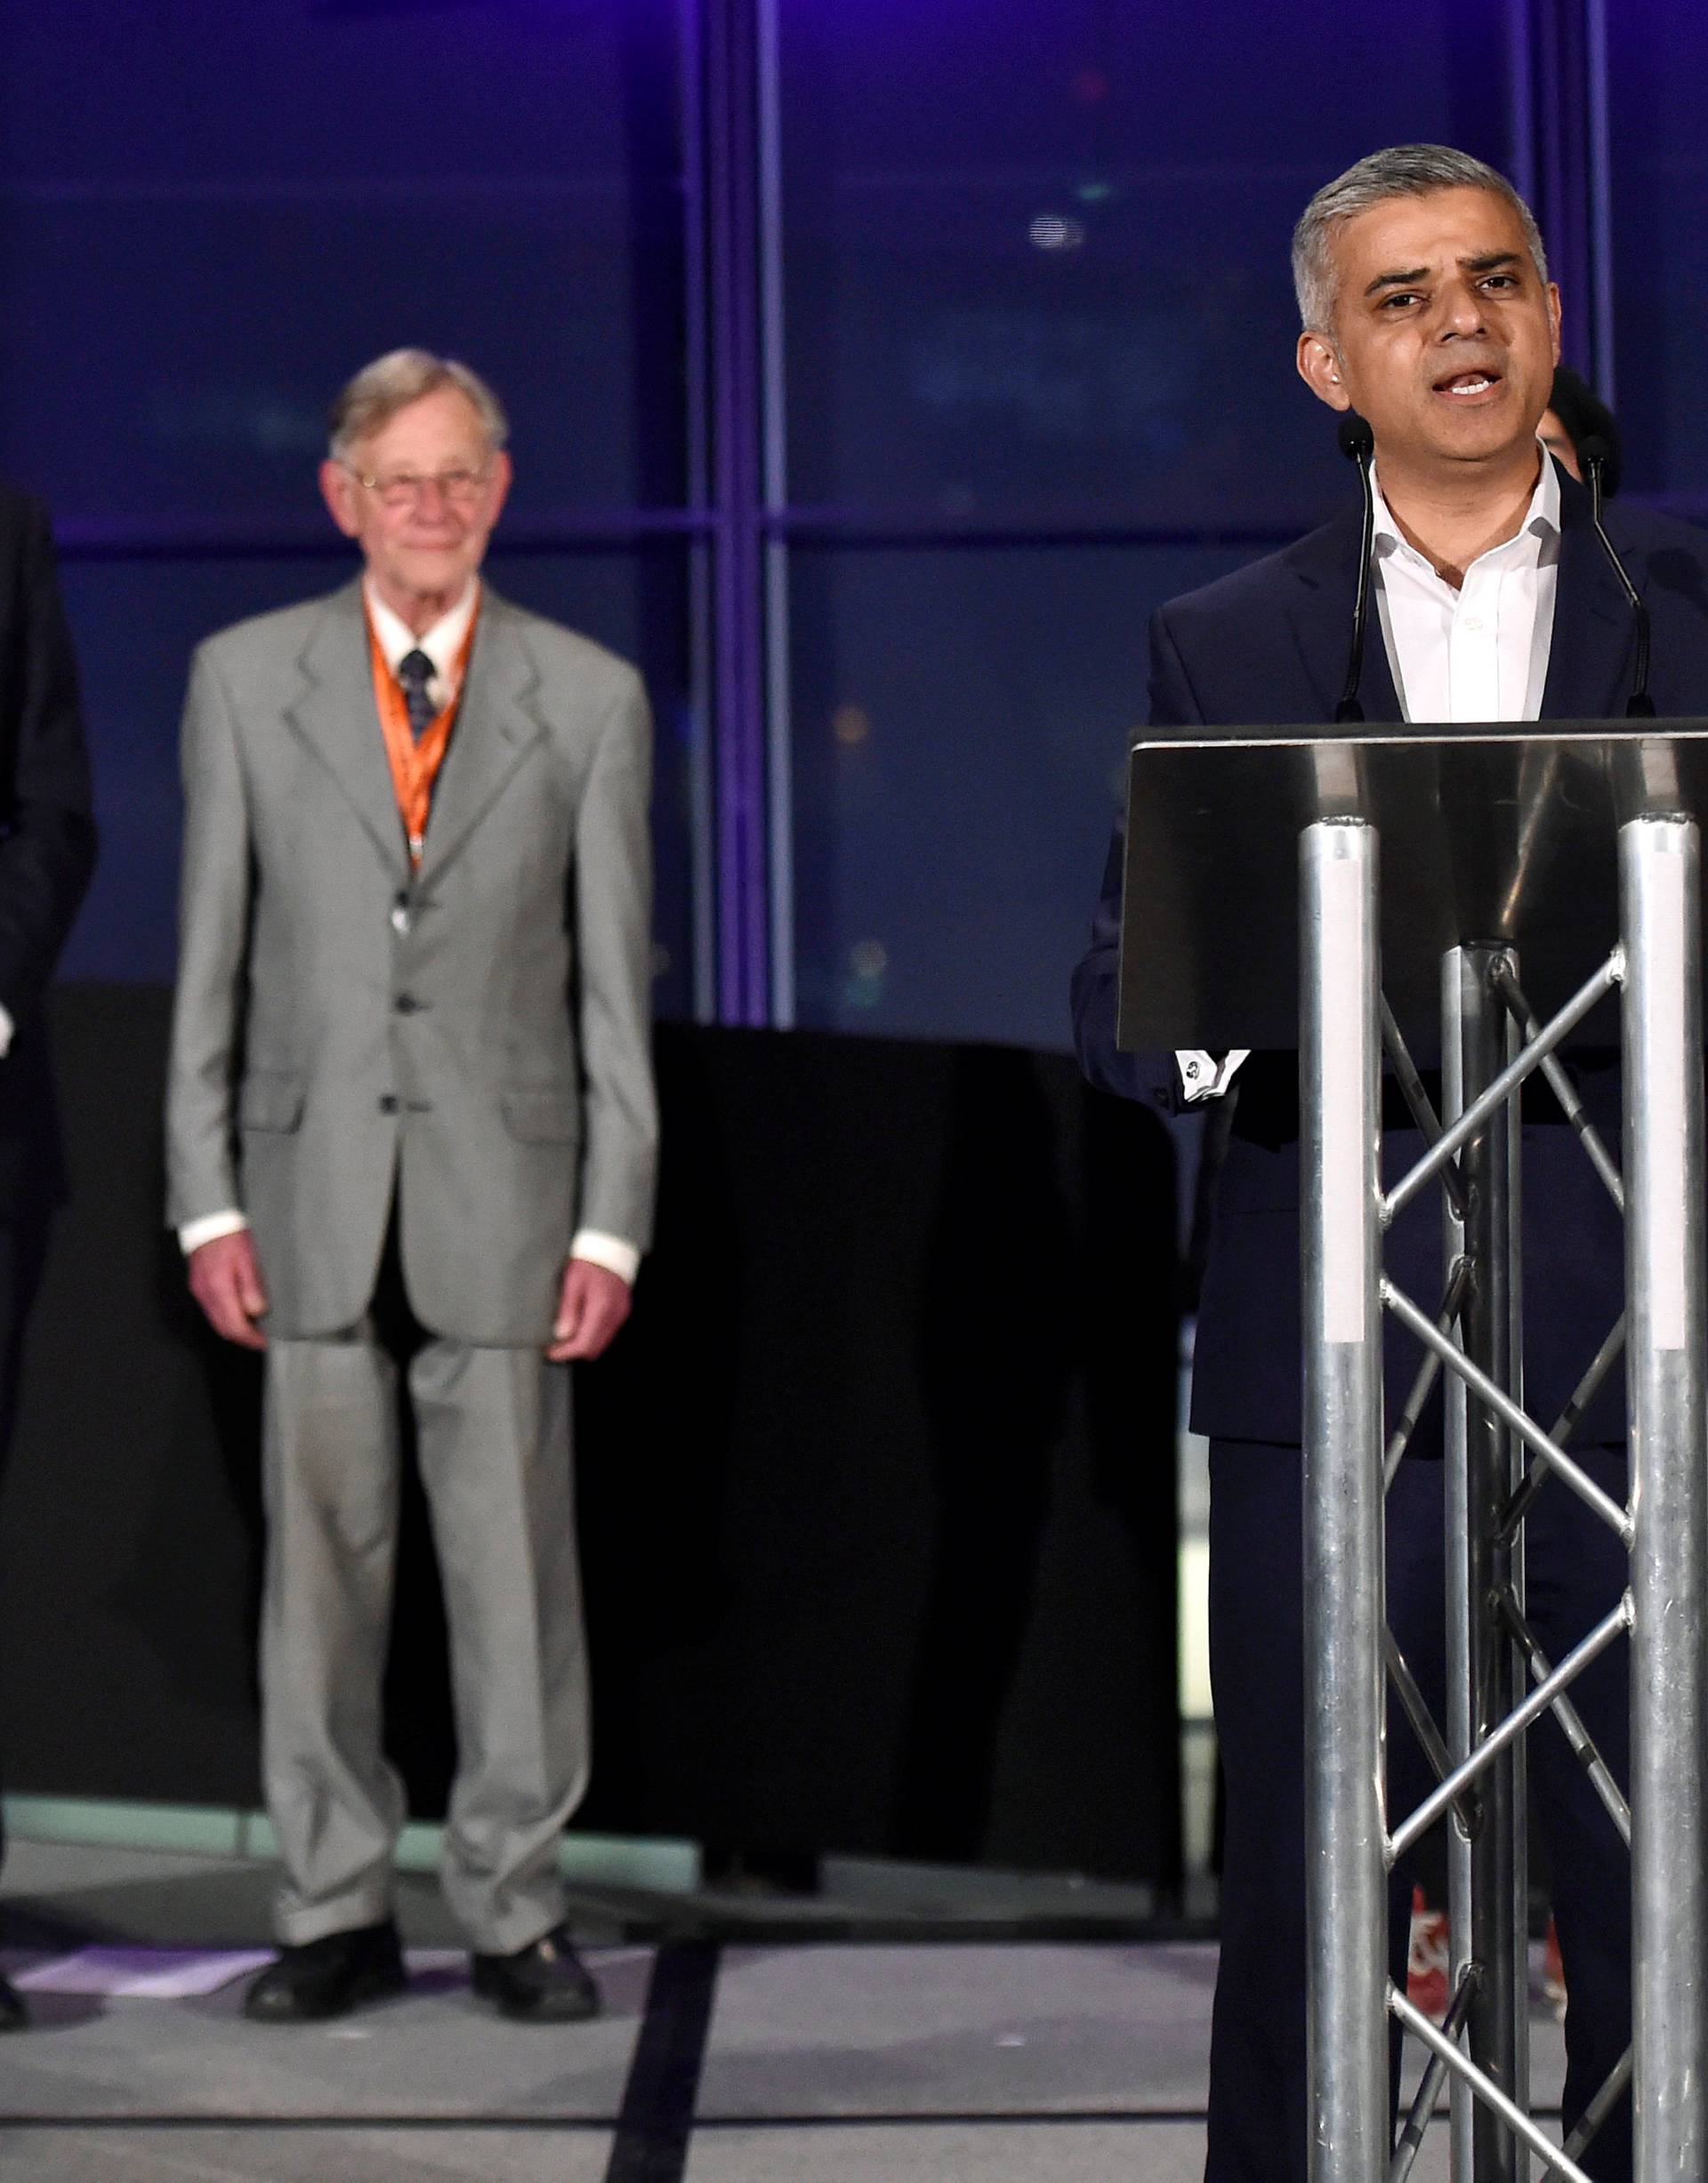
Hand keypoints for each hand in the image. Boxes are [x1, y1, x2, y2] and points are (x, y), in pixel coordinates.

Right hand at [187, 1229, 268, 1349]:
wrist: (208, 1219)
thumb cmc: (231, 1237)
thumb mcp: (248, 1260)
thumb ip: (252, 1288)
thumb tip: (257, 1312)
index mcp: (219, 1289)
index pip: (234, 1326)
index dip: (251, 1338)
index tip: (265, 1342)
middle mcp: (205, 1294)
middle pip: (223, 1328)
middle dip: (243, 1338)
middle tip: (261, 1340)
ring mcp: (199, 1290)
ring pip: (216, 1321)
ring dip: (234, 1329)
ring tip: (254, 1329)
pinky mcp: (198, 1285)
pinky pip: (211, 1310)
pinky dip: (226, 1317)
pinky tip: (240, 1313)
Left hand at [547, 1257, 632, 1361]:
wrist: (611, 1249)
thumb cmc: (588, 1263)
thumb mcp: (572, 1282)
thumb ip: (568, 1310)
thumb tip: (561, 1335)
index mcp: (601, 1309)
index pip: (584, 1344)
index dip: (565, 1352)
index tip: (550, 1351)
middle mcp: (615, 1316)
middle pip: (594, 1349)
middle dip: (574, 1350)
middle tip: (555, 1344)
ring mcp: (621, 1315)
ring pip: (601, 1343)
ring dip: (583, 1343)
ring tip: (565, 1334)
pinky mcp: (622, 1312)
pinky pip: (607, 1333)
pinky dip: (592, 1334)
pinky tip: (580, 1324)